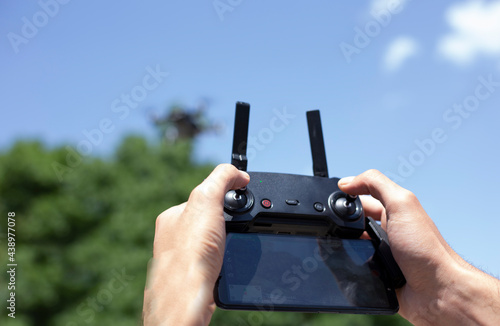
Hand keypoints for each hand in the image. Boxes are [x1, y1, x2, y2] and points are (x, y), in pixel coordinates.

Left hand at [142, 164, 249, 325]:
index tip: (241, 200)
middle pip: (211, 220)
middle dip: (228, 223)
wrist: (186, 300)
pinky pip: (216, 263)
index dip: (226, 197)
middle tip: (236, 230)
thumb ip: (220, 179)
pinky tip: (227, 264)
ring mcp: (183, 259)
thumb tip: (237, 173)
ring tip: (232, 248)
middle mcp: (174, 237)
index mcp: (174, 216)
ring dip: (228, 244)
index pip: (204, 197)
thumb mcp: (206, 200)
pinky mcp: (194, 278)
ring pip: (215, 243)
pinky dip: (225, 262)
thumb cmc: (189, 255)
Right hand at [338, 169, 499, 324]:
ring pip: (350, 247)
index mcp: (393, 212)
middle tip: (337, 228)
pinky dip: (348, 269)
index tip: (332, 199)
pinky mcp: (377, 276)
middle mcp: (387, 232)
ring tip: (346, 250)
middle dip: (342, 225)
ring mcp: (381, 255)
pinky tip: (350, 269)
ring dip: (345, 248)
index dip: (347, 197)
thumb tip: (347, 182)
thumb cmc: (427, 249)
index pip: (362, 198)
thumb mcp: (402, 204)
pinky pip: (354, 269)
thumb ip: (375, 185)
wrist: (438, 292)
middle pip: (352, 223)